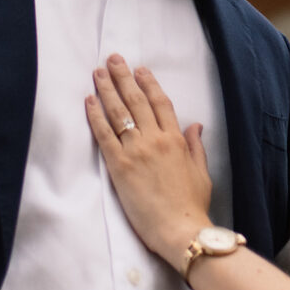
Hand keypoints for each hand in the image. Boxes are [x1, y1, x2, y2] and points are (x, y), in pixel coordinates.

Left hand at [85, 54, 214, 269]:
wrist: (180, 229)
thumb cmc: (192, 206)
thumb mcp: (201, 172)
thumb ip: (195, 147)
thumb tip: (195, 126)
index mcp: (176, 140)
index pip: (160, 103)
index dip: (149, 84)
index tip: (140, 69)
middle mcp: (156, 139)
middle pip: (136, 101)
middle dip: (124, 77)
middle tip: (113, 60)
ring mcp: (136, 151)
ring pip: (119, 112)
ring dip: (107, 89)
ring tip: (98, 72)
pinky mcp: (119, 166)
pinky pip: (104, 134)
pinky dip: (95, 115)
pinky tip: (88, 101)